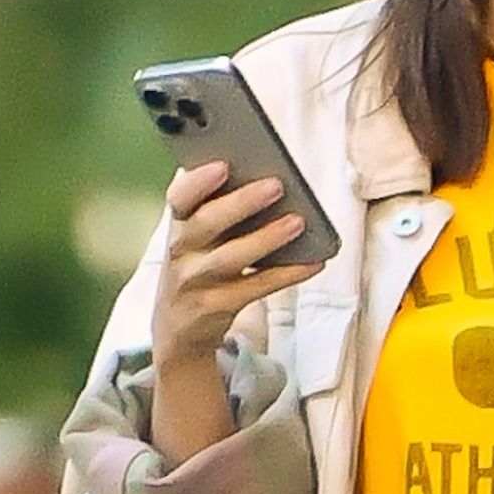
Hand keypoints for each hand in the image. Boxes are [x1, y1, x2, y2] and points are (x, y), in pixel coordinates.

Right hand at [151, 162, 324, 361]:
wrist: (179, 329)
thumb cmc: (200, 265)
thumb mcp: (197, 238)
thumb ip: (219, 208)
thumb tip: (270, 177)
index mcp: (179, 223)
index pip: (180, 197)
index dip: (198, 181)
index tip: (224, 164)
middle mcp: (182, 251)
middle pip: (207, 223)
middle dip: (241, 203)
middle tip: (277, 185)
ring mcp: (196, 281)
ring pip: (230, 258)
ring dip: (266, 238)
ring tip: (298, 221)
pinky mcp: (216, 307)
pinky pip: (256, 288)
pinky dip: (287, 274)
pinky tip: (314, 262)